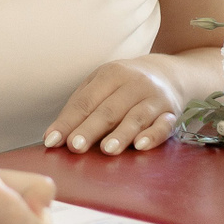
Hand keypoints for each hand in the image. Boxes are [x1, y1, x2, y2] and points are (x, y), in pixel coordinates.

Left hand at [44, 60, 182, 154]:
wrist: (168, 72)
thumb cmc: (124, 84)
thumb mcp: (101, 83)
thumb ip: (79, 106)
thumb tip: (54, 136)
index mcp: (111, 74)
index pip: (85, 101)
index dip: (68, 122)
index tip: (52, 141)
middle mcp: (133, 84)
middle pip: (108, 110)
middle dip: (90, 129)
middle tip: (75, 147)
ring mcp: (154, 98)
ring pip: (136, 117)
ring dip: (121, 134)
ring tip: (106, 150)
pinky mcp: (171, 113)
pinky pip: (163, 125)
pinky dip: (152, 135)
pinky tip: (140, 146)